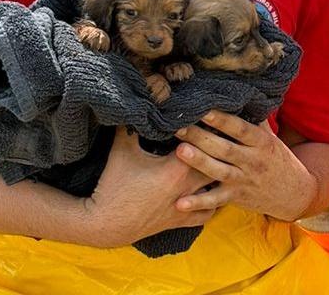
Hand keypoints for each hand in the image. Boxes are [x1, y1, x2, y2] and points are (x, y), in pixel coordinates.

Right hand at [79, 128, 215, 247]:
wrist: (106, 224)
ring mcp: (186, 207)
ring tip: (222, 163)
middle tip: (221, 139)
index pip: (203, 144)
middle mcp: (186, 188)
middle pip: (216, 166)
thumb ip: (131, 126)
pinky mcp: (181, 221)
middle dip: (218, 152)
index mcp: (176, 169)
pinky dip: (212, 203)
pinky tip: (212, 192)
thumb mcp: (121, 151)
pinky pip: (207, 213)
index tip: (210, 119)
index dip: (208, 131)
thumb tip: (135, 103)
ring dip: (218, 177)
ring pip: (216, 190)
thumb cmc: (114, 185)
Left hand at [173, 111, 317, 221]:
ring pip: (218, 171)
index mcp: (261, 142)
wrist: (296, 193)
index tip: (203, 108)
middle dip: (200, 136)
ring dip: (198, 162)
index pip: (240, 128)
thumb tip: (237, 93)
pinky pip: (215, 201)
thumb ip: (254, 119)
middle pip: (224, 148)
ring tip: (179, 151)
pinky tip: (180, 203)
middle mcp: (253, 161)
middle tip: (178, 126)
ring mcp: (244, 180)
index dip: (222, 119)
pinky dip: (198, 203)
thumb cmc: (277, 159)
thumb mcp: (270, 138)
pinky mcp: (237, 198)